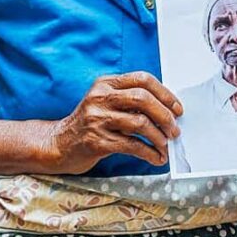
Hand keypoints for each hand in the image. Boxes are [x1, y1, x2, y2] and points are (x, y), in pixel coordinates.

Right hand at [45, 72, 182, 173]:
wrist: (59, 144)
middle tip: (174, 129)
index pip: (143, 79)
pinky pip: (131, 145)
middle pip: (143, 99)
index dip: (165, 93)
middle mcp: (100, 98)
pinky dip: (149, 152)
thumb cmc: (89, 123)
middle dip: (165, 115)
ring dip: (159, 137)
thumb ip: (130, 100)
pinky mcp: (96, 141)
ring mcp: (97, 119)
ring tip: (166, 145)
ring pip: (140, 123)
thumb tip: (168, 110)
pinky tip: (156, 157)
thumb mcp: (106, 102)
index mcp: (106, 83)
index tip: (177, 108)